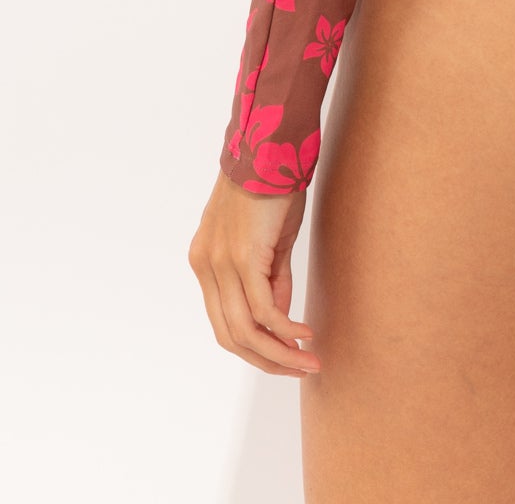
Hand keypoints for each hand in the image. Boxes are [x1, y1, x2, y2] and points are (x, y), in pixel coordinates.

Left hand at [188, 169, 321, 375]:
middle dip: (268, 360)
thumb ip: (271, 278)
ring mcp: (221, 263)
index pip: (224, 323)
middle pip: (231, 336)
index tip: (286, 357)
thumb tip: (281, 318)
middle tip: (301, 369)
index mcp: (206, 262)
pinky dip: (286, 328)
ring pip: (246, 329)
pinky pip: (263, 309)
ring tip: (309, 361)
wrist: (272, 144)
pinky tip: (306, 334)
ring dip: (280, 352)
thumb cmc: (273, 184)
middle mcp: (206, 266)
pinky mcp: (243, 257)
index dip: (255, 348)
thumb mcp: (269, 238)